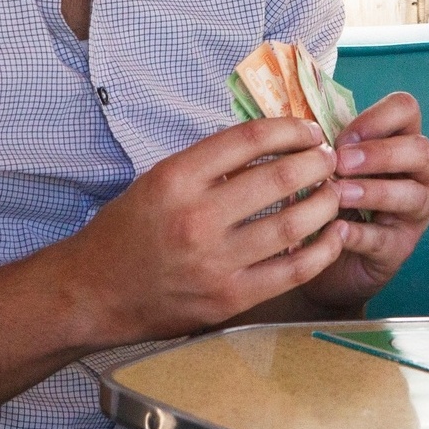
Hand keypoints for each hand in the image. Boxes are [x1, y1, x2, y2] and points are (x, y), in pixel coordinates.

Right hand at [53, 117, 346, 344]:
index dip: (290, 129)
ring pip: (295, 223)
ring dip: (327, 201)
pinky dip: (323, 250)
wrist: (93, 293)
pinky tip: (335, 235)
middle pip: (281, 177)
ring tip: (335, 191)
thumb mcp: (160, 179)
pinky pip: (292, 271)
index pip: (250, 139)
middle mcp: (198, 218)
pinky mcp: (229, 299)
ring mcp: (216, 262)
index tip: (310, 131)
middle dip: (317, 162)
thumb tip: (273, 143)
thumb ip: (212, 163)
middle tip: (330, 159)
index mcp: (178, 178)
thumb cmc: (127, 230)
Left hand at [301, 91, 428, 311]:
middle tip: (341, 163)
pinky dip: (360, 234)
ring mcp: (416, 213)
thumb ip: (331, 143)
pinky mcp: (401, 248)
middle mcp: (421, 174)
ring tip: (339, 194)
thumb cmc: (332, 195)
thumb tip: (305, 128)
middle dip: (381, 154)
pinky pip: (386, 239)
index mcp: (404, 140)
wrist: (328, 254)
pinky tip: (336, 230)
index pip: (407, 109)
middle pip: (422, 151)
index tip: (342, 138)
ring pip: (413, 196)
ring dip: (374, 192)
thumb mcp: (333, 163)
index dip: (377, 117)